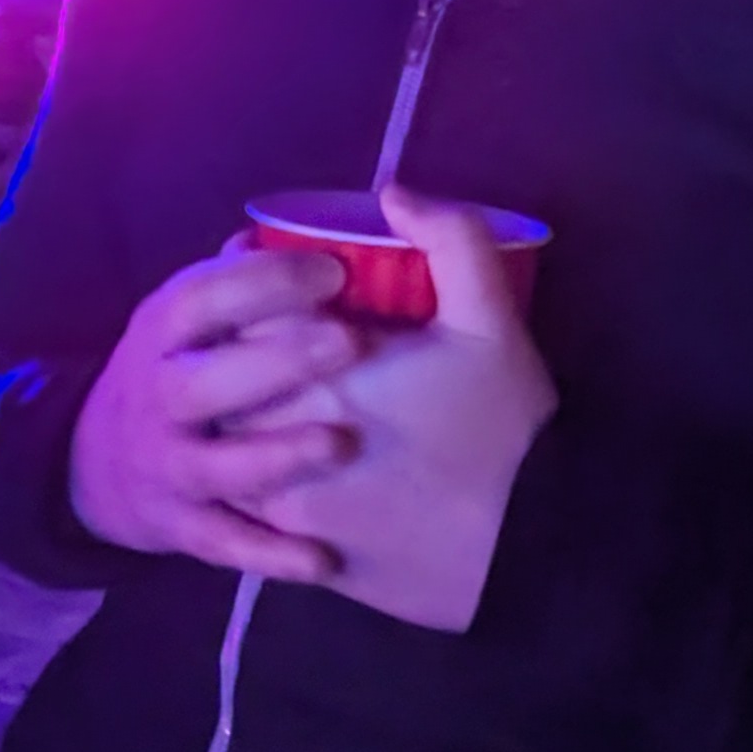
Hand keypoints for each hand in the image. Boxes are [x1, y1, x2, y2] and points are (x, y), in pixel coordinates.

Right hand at [69, 240, 362, 575]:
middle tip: (353, 340)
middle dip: (278, 360)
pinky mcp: (178, 527)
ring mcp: (165, 466)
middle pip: (205, 380)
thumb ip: (232, 278)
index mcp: (159, 334)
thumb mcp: (180, 320)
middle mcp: (156, 397)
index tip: (334, 271)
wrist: (91, 468)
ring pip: (216, 466)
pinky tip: (326, 561)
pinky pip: (226, 544)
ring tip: (343, 443)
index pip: (200, 299)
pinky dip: (272, 556)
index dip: (263, 283)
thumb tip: (292, 226)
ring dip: (277, 454)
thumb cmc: (167, 374)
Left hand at [248, 185, 555, 632]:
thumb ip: (451, 239)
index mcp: (310, 377)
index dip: (257, 293)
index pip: (238, 317)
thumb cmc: (507, 432)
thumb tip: (393, 194)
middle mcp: (275, 443)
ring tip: (285, 403)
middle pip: (221, 382)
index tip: (286, 288)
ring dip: (247, 422)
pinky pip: (252, 512)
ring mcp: (281, 508)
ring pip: (228, 449)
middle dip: (243, 359)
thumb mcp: (493, 321)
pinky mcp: (299, 557)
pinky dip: (265, 481)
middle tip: (279, 343)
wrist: (531, 552)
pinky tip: (296, 465)